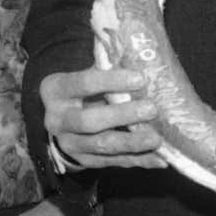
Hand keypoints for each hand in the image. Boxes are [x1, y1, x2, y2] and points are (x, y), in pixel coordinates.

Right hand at [40, 67, 167, 168]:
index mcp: (56, 90)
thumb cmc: (84, 90)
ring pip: (101, 145)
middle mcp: (57, 120)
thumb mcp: (87, 74)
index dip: (112, 81)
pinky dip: (137, 160)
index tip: (141, 78)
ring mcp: (69, 144)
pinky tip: (159, 159)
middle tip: (151, 109)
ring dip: (132, 143)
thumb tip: (140, 53)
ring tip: (157, 139)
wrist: (62, 118)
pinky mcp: (84, 161)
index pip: (84, 83)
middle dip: (122, 116)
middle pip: (89, 121)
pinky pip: (113, 162)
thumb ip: (107, 67)